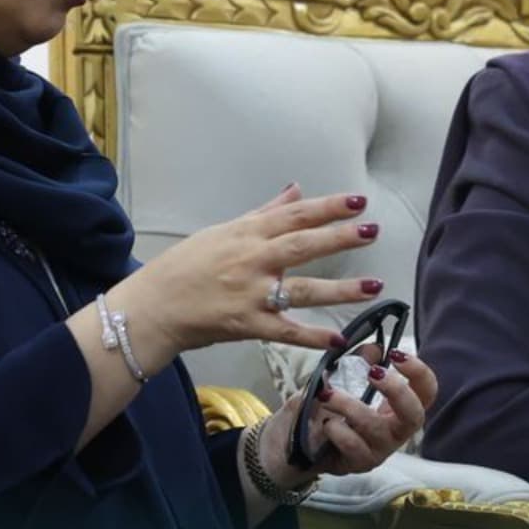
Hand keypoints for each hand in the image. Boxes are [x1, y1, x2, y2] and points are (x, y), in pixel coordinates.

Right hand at [112, 184, 386, 362]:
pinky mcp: (247, 325)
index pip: (294, 215)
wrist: (153, 307)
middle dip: (338, 237)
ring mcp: (251, 294)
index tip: (359, 200)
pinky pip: (286, 331)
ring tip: (375, 285)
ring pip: (302, 289)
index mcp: (246, 234)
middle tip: (372, 230)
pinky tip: (339, 339)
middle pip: (301, 245)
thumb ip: (265, 213)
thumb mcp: (223, 231)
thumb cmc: (186, 266)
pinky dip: (312, 337)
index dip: (327, 207)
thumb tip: (296, 189)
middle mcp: (251, 261)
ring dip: (341, 289)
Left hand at [263, 345, 436, 485]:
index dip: (419, 372)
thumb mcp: (340, 383)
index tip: (396, 354)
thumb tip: (374, 346)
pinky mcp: (358, 463)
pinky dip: (336, 429)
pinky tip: (325, 423)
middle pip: (415, 415)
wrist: (295, 449)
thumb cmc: (326, 413)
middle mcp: (395, 431)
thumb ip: (357, 364)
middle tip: (374, 373)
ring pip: (375, 427)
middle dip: (397, 390)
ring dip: (350, 405)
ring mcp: (379, 450)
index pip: (427, 392)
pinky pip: (352, 445)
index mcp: (397, 409)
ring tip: (327, 395)